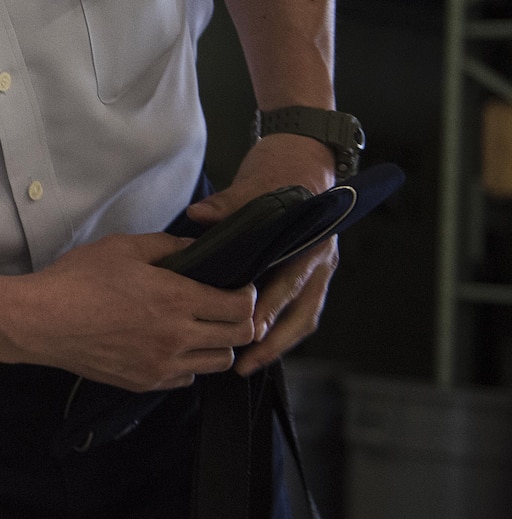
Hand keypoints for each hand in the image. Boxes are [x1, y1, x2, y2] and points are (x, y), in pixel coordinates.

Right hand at [2, 232, 257, 391]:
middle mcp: (177, 337)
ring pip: (218, 363)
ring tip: (199, 330)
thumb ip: (164, 245)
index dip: (247, 295)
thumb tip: (194, 247)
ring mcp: (162, 365)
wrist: (40, 322)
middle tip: (225, 309)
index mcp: (176, 299)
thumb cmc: (77, 279)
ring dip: (217, 345)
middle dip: (241, 321)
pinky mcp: (145, 382)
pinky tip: (170, 347)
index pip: (240, 307)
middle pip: (238, 338)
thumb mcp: (120, 247)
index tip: (238, 287)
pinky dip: (188, 364)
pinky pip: (186, 378)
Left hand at [186, 133, 341, 374]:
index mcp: (310, 242)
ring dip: (278, 341)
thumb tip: (199, 216)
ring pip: (302, 317)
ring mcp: (316, 269)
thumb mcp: (256, 182)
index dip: (270, 310)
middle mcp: (319, 261)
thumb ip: (229, 203)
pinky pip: (295, 308)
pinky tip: (252, 341)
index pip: (290, 284)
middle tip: (245, 364)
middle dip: (276, 343)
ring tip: (246, 363)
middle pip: (302, 315)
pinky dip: (278, 326)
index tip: (250, 333)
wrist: (303, 154)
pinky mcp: (305, 271)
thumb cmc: (282, 168)